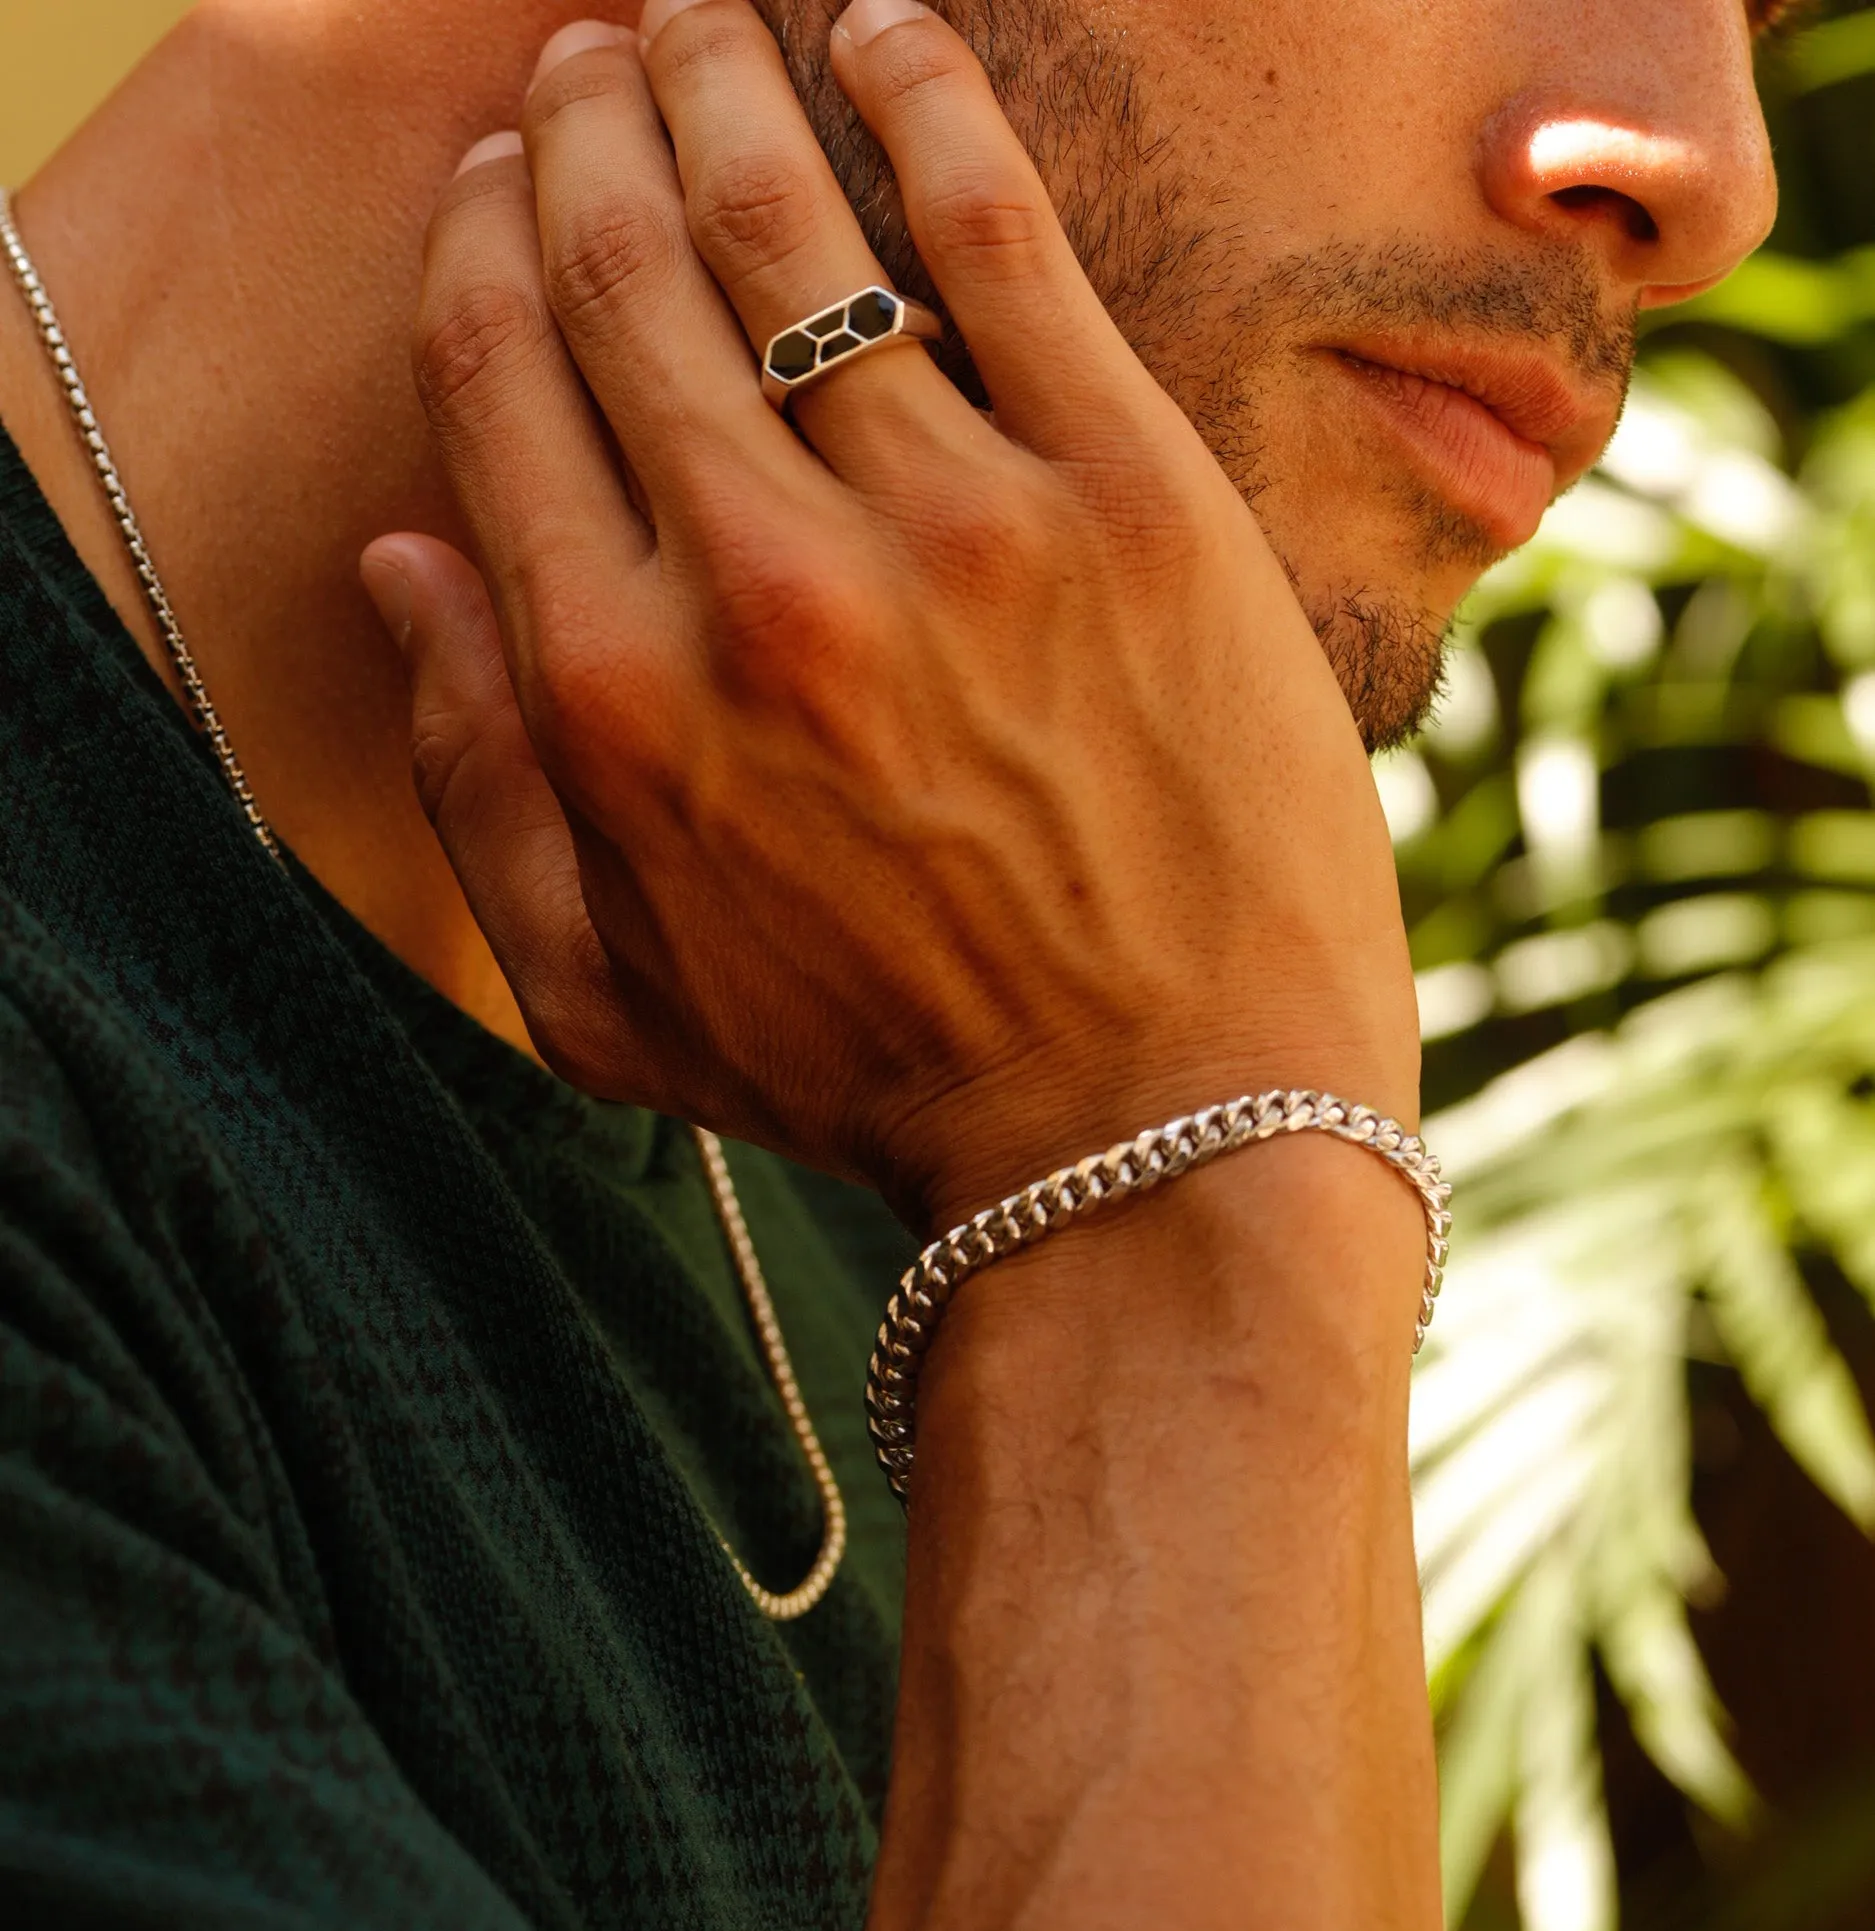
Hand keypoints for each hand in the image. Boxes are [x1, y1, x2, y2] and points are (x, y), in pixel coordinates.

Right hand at [368, 0, 1418, 1232]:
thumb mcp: (609, 1001)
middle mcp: (761, 586)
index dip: (491, 253)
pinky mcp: (1134, 502)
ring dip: (724, 83)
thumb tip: (403, 559)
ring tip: (704, 18)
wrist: (1154, 1134)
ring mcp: (957, 530)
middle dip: (590, 132)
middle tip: (594, 60)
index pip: (505, 389)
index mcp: (615, 699)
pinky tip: (881, 31)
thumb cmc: (878, 1079)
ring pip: (795, 227)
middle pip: (628, 275)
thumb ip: (475, 784)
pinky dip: (926, 103)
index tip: (509, 190)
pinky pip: (1003, 237)